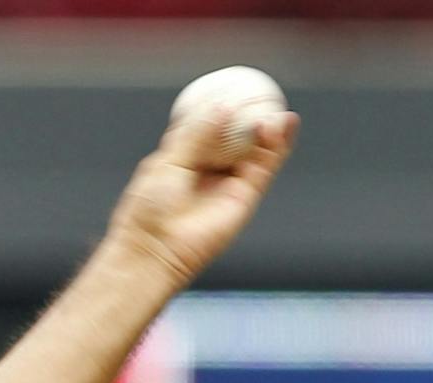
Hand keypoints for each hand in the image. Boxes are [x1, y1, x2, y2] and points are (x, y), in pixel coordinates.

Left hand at [104, 103, 298, 292]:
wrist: (153, 250)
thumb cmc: (149, 209)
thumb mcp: (168, 162)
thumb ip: (196, 134)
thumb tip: (223, 106)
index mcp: (185, 160)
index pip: (209, 127)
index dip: (224, 107)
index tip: (235, 84)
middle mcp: (209, 171)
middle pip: (238, 135)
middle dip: (252, 113)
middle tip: (264, 90)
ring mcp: (228, 184)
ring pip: (256, 149)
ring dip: (270, 127)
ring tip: (276, 109)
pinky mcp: (244, 198)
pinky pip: (265, 167)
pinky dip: (277, 146)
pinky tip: (283, 125)